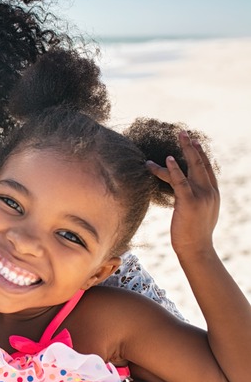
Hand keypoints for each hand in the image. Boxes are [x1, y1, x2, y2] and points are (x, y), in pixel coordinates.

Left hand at [146, 131, 219, 258]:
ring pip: (193, 167)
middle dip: (192, 146)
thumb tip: (186, 194)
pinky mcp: (189, 202)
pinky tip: (167, 159)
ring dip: (185, 150)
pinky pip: (180, 182)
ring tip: (178, 136)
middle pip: (201, 163)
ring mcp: (201, 196)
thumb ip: (195, 200)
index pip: (207, 169)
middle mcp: (210, 192)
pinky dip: (173, 169)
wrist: (197, 249)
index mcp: (213, 193)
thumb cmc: (193, 233)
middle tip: (184, 132)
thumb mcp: (199, 213)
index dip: (200, 154)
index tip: (194, 142)